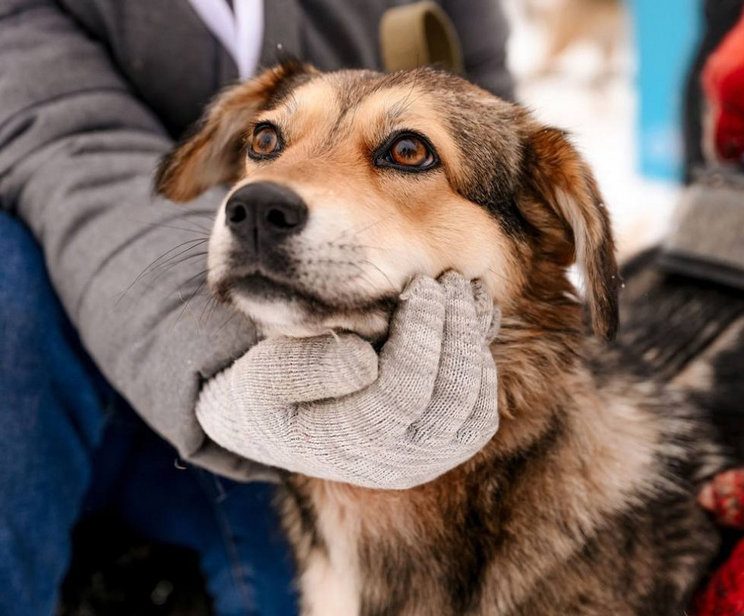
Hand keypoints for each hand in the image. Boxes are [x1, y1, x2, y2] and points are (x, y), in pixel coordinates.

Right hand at [195, 272, 500, 488]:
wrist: (274, 427)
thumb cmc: (263, 391)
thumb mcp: (260, 378)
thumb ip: (301, 369)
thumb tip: (365, 359)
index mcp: (344, 445)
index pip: (403, 394)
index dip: (421, 336)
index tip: (422, 286)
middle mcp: (390, 464)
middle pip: (449, 402)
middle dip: (457, 333)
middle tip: (452, 280)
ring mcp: (420, 462)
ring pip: (474, 411)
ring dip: (476, 345)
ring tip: (468, 292)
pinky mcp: (440, 451)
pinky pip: (479, 414)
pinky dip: (483, 364)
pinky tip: (473, 320)